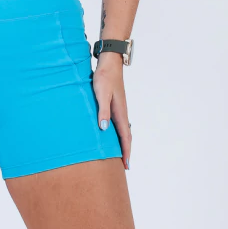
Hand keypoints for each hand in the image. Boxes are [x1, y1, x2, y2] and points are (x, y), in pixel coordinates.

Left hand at [92, 51, 131, 169]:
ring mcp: (119, 109)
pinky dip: (119, 134)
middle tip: (125, 166)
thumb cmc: (104, 77)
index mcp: (120, 112)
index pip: (125, 137)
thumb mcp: (101, 94)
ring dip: (123, 143)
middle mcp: (122, 113)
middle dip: (126, 151)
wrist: (110, 63)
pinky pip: (119, 124)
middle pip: (126, 136)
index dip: (126, 151)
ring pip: (123, 131)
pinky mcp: (115, 105)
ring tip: (120, 154)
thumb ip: (102, 110)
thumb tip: (104, 128)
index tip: (126, 165)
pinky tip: (113, 135)